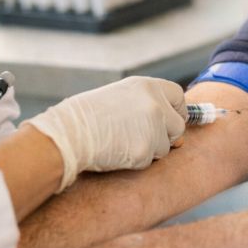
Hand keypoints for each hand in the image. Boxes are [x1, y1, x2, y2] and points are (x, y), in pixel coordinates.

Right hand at [25, 76, 186, 191]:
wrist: (69, 133)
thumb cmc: (87, 116)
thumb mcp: (119, 98)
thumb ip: (146, 106)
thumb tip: (174, 131)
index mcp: (147, 86)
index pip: (178, 96)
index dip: (176, 110)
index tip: (170, 120)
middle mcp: (156, 104)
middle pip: (178, 125)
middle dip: (166, 135)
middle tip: (142, 138)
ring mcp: (153, 127)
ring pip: (165, 146)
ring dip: (150, 149)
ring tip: (121, 142)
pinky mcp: (146, 150)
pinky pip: (150, 161)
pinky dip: (136, 161)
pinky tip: (117, 152)